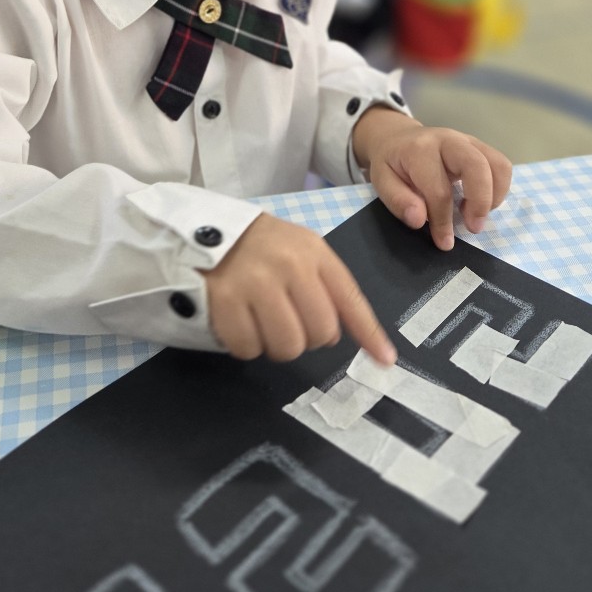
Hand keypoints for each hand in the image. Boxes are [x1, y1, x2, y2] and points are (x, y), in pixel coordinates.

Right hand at [206, 213, 395, 365]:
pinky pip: (249, 348)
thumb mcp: (300, 251)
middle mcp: (289, 266)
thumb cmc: (261, 246)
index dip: (369, 334)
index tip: (385, 361)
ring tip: (263, 321)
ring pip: (286, 347)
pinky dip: (246, 344)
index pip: (349, 299)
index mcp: (313, 253)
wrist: (205, 230)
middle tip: (289, 321)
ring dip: (276, 344)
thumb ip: (326, 287)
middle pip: (319, 334)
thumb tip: (346, 337)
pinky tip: (240, 321)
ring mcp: (255, 284)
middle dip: (308, 338)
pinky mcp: (224, 301)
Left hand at [352, 108, 511, 250]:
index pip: (439, 189)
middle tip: (473, 227)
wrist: (397, 138)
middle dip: (480, 202)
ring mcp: (468, 141)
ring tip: (476, 215)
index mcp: (420, 150)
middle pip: (477, 166)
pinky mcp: (480, 146)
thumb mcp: (382, 182)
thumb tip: (419, 220)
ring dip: (494, 196)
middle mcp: (448, 140)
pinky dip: (498, 188)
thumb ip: (398, 201)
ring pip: (498, 164)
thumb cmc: (392, 164)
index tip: (444, 242)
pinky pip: (502, 165)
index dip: (443, 220)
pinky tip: (480, 202)